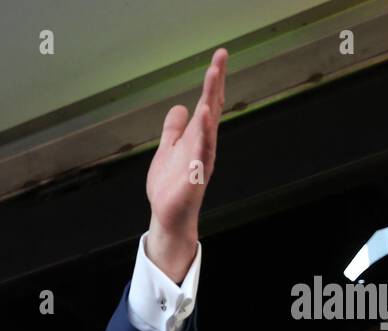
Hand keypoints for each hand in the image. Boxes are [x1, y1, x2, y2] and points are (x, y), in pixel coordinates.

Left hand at [145, 47, 226, 281]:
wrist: (168, 216)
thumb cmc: (170, 185)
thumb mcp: (168, 150)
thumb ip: (174, 129)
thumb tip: (180, 107)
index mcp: (197, 137)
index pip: (208, 103)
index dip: (213, 81)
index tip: (219, 57)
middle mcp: (204, 145)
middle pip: (212, 108)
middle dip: (216, 82)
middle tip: (220, 57)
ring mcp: (201, 159)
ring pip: (209, 125)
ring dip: (211, 100)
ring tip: (213, 76)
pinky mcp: (194, 175)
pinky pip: (200, 151)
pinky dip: (202, 133)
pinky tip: (203, 116)